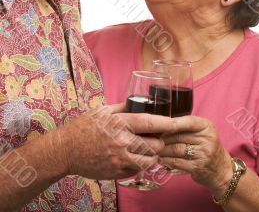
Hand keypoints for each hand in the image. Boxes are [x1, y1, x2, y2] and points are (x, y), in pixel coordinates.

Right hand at [58, 103, 177, 179]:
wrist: (66, 151)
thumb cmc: (83, 128)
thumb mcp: (101, 111)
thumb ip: (121, 107)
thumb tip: (138, 103)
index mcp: (118, 123)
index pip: (149, 122)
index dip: (165, 123)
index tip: (175, 122)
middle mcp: (121, 142)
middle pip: (154, 145)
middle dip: (160, 141)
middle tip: (158, 138)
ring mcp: (119, 160)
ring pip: (149, 161)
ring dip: (152, 155)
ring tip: (148, 149)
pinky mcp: (117, 173)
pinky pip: (136, 170)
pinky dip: (139, 164)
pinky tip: (134, 157)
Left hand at [159, 115, 232, 192]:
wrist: (221, 170)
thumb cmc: (207, 146)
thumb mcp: (202, 131)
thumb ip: (186, 125)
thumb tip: (161, 123)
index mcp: (207, 126)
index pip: (187, 121)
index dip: (171, 123)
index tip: (157, 124)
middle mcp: (207, 139)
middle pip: (178, 135)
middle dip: (162, 137)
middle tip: (151, 137)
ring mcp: (203, 154)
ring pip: (175, 149)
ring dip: (162, 149)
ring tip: (154, 147)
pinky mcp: (197, 167)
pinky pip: (177, 162)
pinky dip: (166, 160)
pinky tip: (161, 158)